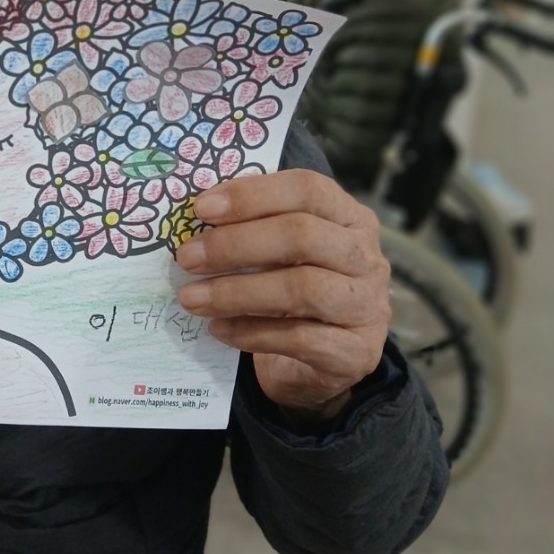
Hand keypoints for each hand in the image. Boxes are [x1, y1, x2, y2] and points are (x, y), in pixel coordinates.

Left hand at [176, 170, 390, 423]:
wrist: (314, 364)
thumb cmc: (288, 293)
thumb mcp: (275, 254)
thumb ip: (250, 229)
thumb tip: (195, 216)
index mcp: (349, 218)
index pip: (308, 189)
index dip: (252, 195)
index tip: (201, 209)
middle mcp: (367, 257)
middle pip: (302, 235)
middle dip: (235, 245)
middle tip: (187, 258)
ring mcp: (367, 306)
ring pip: (303, 288)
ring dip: (236, 292)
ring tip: (191, 298)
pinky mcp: (356, 352)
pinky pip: (298, 337)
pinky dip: (250, 332)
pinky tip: (217, 328)